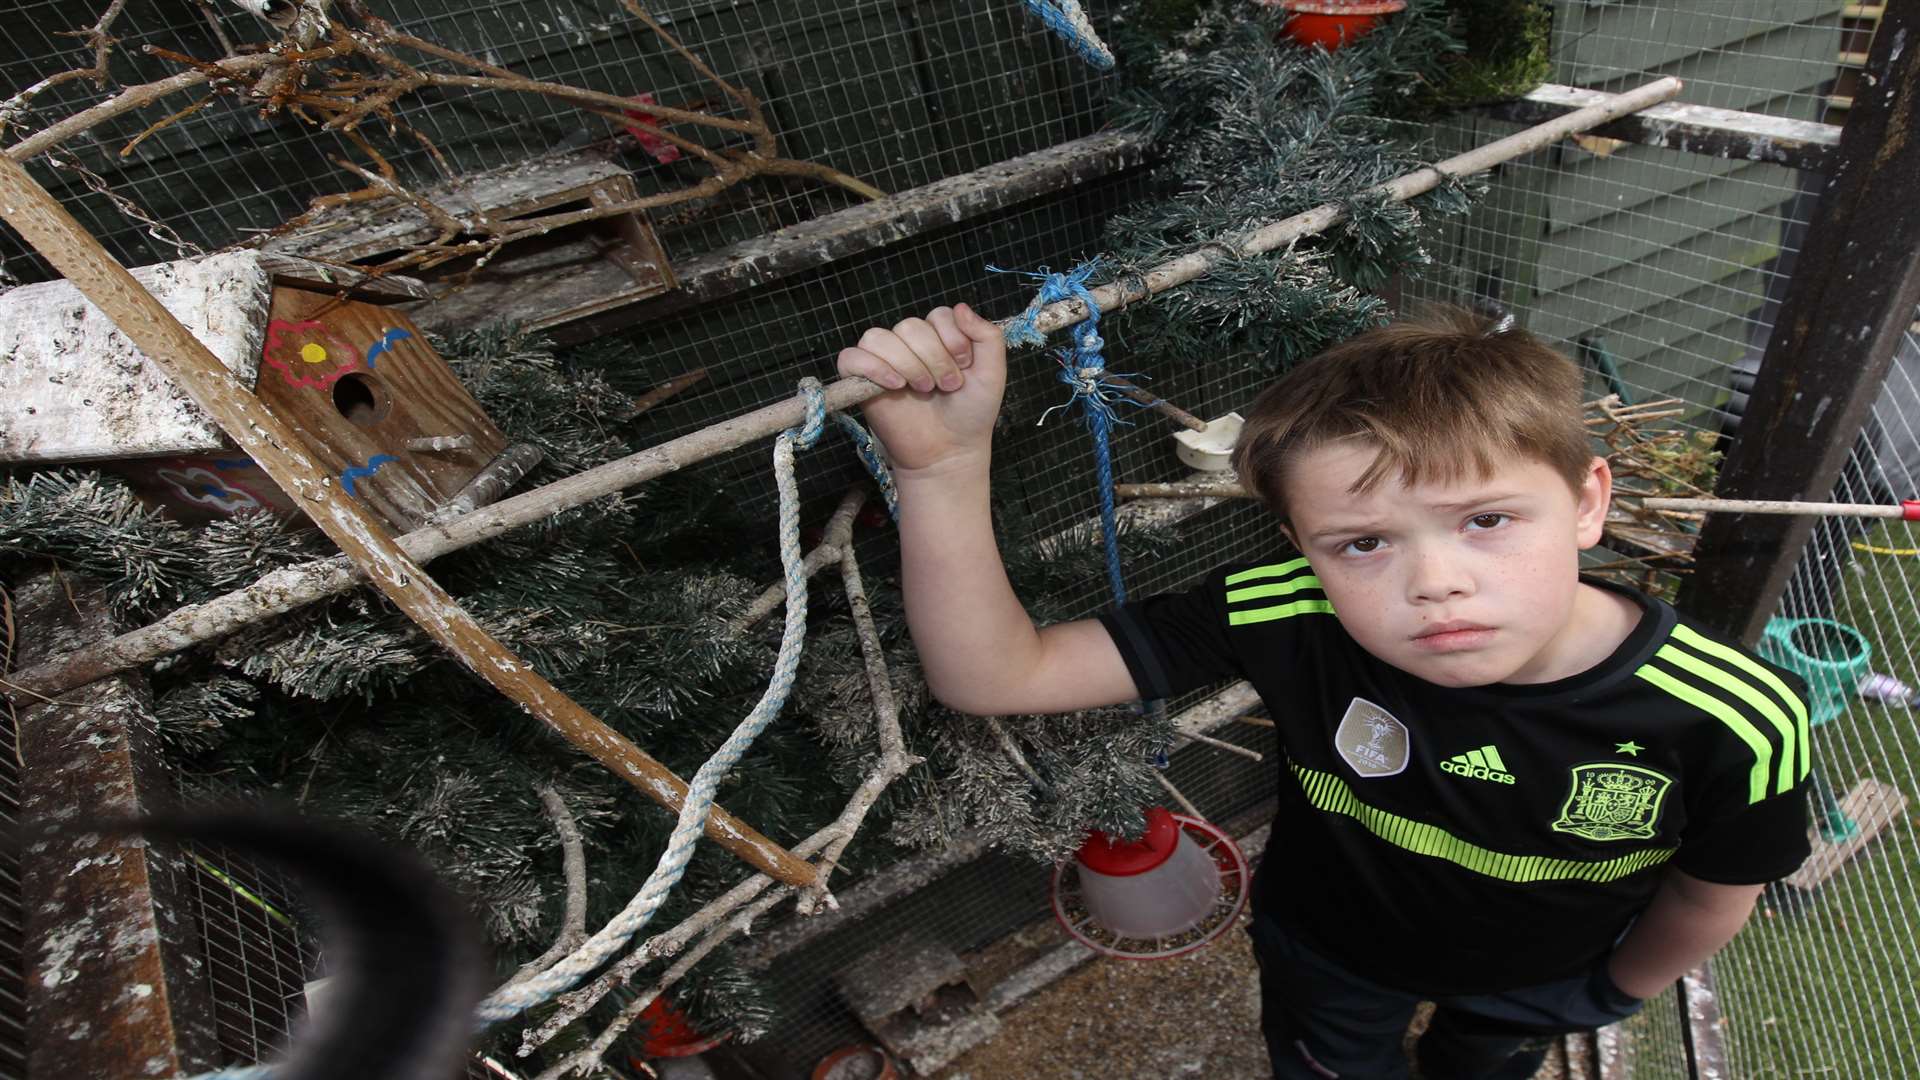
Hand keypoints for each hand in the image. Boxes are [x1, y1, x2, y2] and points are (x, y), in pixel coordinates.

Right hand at [837, 303, 1005, 473]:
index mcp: (938, 337)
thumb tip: (960, 306)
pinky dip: (872, 368)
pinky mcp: (861, 382)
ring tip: (923, 389)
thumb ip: (987, 336)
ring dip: (907, 363)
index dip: (953, 339)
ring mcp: (883, 361)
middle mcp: (908, 344)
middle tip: (947, 387)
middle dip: (934, 357)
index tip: (964, 367)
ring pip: (879, 337)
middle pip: (910, 326)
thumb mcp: (992, 372)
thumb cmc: (971, 412)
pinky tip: (895, 384)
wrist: (951, 451)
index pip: (938, 315)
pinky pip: (851, 357)